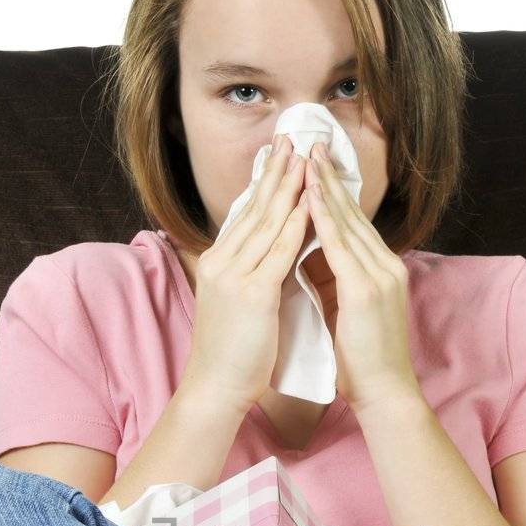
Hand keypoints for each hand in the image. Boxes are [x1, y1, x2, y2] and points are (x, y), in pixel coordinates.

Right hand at [183, 137, 311, 410]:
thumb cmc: (231, 354)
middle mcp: (221, 260)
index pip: (245, 213)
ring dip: (290, 186)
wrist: (215, 388)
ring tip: (307, 157)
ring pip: (267, 221)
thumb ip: (252, 273)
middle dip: (277, 171)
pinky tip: (310, 203)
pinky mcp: (252, 293)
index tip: (281, 154)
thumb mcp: (237, 303)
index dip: (264, 182)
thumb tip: (275, 251)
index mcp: (217, 261)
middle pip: (255, 207)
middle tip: (295, 137)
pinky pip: (278, 250)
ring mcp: (235, 275)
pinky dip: (296, 224)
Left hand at [305, 143, 421, 414]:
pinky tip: (308, 195)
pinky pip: (340, 245)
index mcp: (380, 269)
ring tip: (306, 156)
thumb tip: (308, 258)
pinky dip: (323, 217)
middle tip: (310, 143)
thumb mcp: (347, 311)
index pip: (353, 222)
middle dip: (328, 177)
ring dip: (323, 187)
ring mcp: (379, 274)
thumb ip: (334, 280)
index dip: (333, 192)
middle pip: (352, 212)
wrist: (385, 392)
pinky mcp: (367, 288)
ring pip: (346, 221)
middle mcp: (385, 264)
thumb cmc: (362, 361)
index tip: (314, 165)